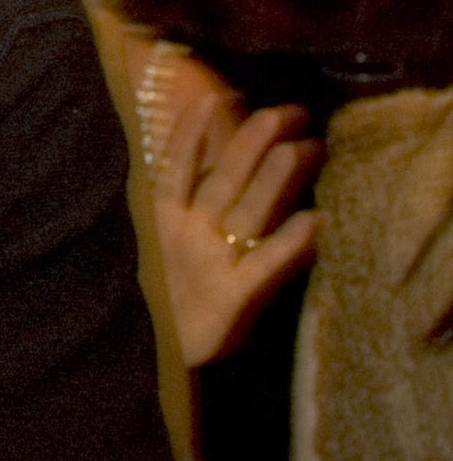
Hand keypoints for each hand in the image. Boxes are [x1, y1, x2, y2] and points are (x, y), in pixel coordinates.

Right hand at [153, 93, 320, 366]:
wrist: (144, 366)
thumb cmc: (153, 305)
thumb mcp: (146, 252)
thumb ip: (158, 208)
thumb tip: (176, 162)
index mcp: (158, 222)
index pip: (176, 164)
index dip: (195, 130)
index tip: (222, 95)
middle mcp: (184, 236)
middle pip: (221, 178)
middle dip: (253, 141)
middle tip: (286, 111)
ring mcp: (207, 265)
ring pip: (245, 209)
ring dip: (275, 177)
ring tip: (305, 146)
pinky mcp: (232, 299)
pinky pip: (266, 264)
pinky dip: (291, 243)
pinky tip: (317, 221)